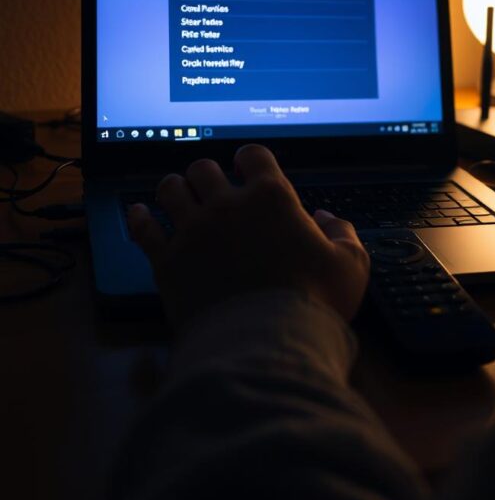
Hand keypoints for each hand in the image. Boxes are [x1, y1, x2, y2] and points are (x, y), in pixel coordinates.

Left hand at [127, 144, 369, 330]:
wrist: (265, 345)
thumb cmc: (312, 304)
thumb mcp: (350, 266)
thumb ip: (342, 234)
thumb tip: (326, 220)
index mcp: (271, 198)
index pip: (252, 154)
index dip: (249, 158)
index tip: (246, 168)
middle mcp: (227, 205)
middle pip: (203, 168)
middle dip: (206, 175)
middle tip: (210, 188)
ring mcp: (193, 230)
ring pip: (170, 189)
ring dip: (174, 189)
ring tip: (178, 196)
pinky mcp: (168, 260)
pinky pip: (144, 227)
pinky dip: (140, 217)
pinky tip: (140, 213)